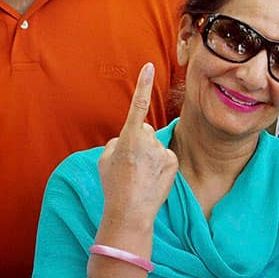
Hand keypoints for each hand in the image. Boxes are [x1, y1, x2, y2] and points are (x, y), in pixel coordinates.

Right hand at [98, 63, 177, 230]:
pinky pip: (165, 156)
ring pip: (155, 145)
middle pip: (145, 130)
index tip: (148, 66)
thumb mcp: (105, 159)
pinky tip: (151, 179)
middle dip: (139, 141)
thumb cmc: (114, 185)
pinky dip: (159, 165)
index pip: (137, 105)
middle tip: (130, 164)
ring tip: (139, 175)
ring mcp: (163, 150)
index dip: (143, 84)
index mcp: (129, 137)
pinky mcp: (173, 161)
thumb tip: (128, 137)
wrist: (131, 211)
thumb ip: (116, 142)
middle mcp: (148, 140)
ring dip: (149, 155)